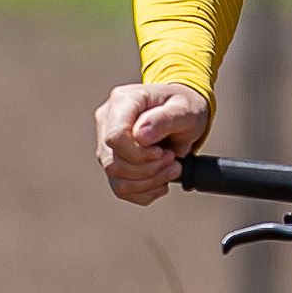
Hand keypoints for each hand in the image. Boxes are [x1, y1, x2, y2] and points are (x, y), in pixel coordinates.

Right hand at [94, 82, 209, 204]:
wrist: (182, 113)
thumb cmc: (184, 107)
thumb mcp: (185, 109)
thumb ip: (164, 119)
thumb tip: (140, 136)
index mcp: (123, 101)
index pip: (115, 136)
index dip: (139, 153)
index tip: (163, 151)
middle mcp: (107, 120)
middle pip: (113, 161)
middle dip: (148, 169)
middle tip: (172, 159)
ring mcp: (106, 142)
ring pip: (115, 177)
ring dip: (149, 182)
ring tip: (172, 168)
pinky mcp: (112, 161)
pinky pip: (121, 188)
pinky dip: (145, 191)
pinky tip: (161, 181)